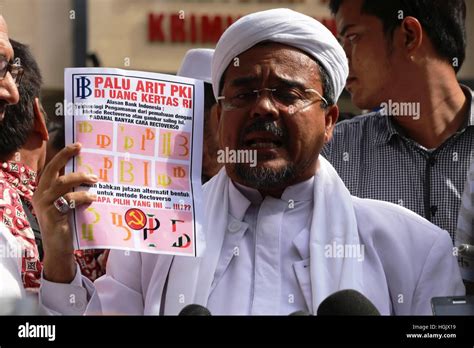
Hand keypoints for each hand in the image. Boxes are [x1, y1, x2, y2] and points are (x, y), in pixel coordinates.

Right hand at [32, 143, 97, 282]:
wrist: (59, 248)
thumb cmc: (67, 224)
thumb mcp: (67, 204)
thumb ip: (72, 191)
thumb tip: (91, 175)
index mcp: (44, 191)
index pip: (51, 168)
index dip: (63, 155)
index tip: (77, 145)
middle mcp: (40, 195)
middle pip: (53, 170)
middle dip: (66, 156)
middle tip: (80, 148)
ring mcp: (44, 205)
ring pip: (62, 183)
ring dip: (80, 178)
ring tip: (95, 180)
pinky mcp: (52, 215)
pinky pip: (69, 200)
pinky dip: (82, 197)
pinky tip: (93, 198)